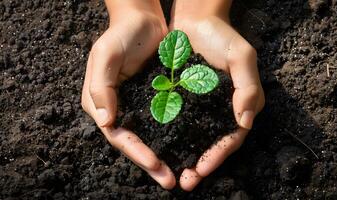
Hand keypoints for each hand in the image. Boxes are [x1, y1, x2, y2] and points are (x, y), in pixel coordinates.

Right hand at [81, 0, 174, 188]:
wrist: (143, 19)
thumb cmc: (121, 33)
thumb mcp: (106, 55)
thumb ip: (101, 87)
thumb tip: (107, 122)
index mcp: (101, 102)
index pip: (117, 135)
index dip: (134, 151)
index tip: (154, 162)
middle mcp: (118, 109)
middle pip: (134, 142)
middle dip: (150, 163)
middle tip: (169, 181)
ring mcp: (137, 106)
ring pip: (150, 137)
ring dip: (163, 156)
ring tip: (180, 173)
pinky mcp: (155, 101)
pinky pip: (163, 123)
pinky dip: (172, 137)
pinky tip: (187, 148)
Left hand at [170, 0, 264, 190]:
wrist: (196, 21)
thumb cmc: (222, 37)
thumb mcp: (242, 57)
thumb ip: (248, 87)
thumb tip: (245, 120)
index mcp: (238, 104)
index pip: (232, 137)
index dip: (219, 155)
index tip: (203, 169)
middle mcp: (220, 110)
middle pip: (212, 143)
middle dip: (201, 164)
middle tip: (186, 182)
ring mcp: (201, 107)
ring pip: (194, 138)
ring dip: (184, 156)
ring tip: (171, 173)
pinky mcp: (183, 100)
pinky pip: (178, 123)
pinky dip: (171, 138)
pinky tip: (160, 149)